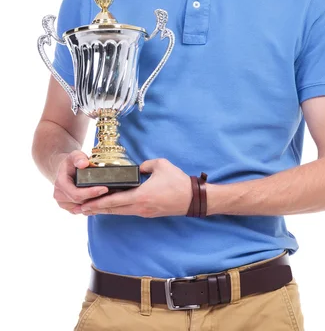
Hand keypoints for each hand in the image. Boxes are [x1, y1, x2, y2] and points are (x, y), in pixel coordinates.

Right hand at [54, 150, 107, 213]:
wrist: (64, 170)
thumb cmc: (71, 162)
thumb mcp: (74, 155)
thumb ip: (78, 158)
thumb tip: (84, 163)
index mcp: (61, 183)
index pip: (76, 194)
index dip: (91, 193)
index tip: (105, 188)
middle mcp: (59, 196)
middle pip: (80, 202)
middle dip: (96, 199)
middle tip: (112, 194)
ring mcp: (64, 203)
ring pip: (82, 208)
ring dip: (95, 205)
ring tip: (109, 198)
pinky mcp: (69, 207)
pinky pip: (82, 211)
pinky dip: (92, 207)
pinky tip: (103, 202)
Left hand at [73, 158, 191, 216]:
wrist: (192, 198)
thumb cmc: (178, 182)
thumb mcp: (161, 165)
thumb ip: (145, 165)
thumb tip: (137, 168)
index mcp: (141, 196)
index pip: (114, 200)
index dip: (98, 202)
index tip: (85, 203)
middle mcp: (139, 207)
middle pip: (113, 210)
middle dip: (96, 209)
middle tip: (80, 208)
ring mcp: (144, 212)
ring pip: (120, 212)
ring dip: (105, 210)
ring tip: (91, 209)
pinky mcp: (148, 213)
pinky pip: (128, 211)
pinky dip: (116, 209)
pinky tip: (111, 207)